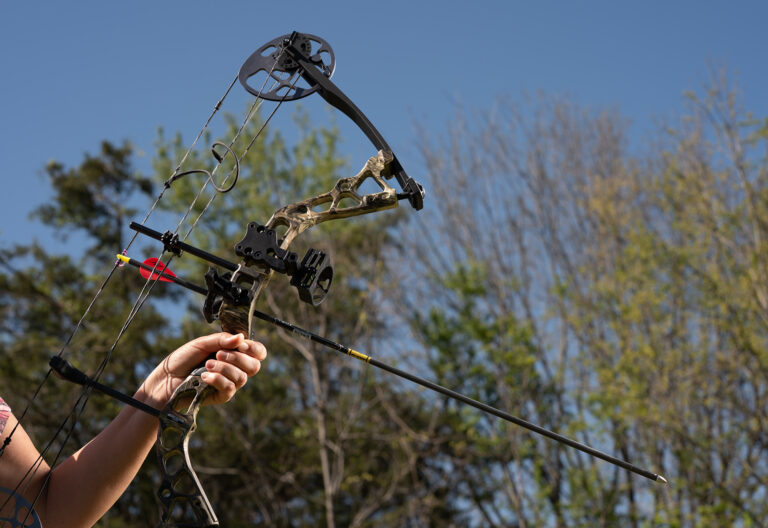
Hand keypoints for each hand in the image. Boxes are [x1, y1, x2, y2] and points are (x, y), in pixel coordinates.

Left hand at [143, 333, 266, 406]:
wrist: (166, 378)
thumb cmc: (183, 359)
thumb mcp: (202, 344)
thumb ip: (222, 340)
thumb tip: (242, 337)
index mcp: (234, 353)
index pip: (258, 352)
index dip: (254, 349)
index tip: (241, 345)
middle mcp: (235, 369)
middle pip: (254, 366)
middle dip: (238, 358)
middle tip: (218, 354)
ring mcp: (229, 383)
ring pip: (242, 378)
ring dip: (225, 369)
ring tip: (207, 365)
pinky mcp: (221, 396)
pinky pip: (230, 389)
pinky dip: (218, 380)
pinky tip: (204, 377)